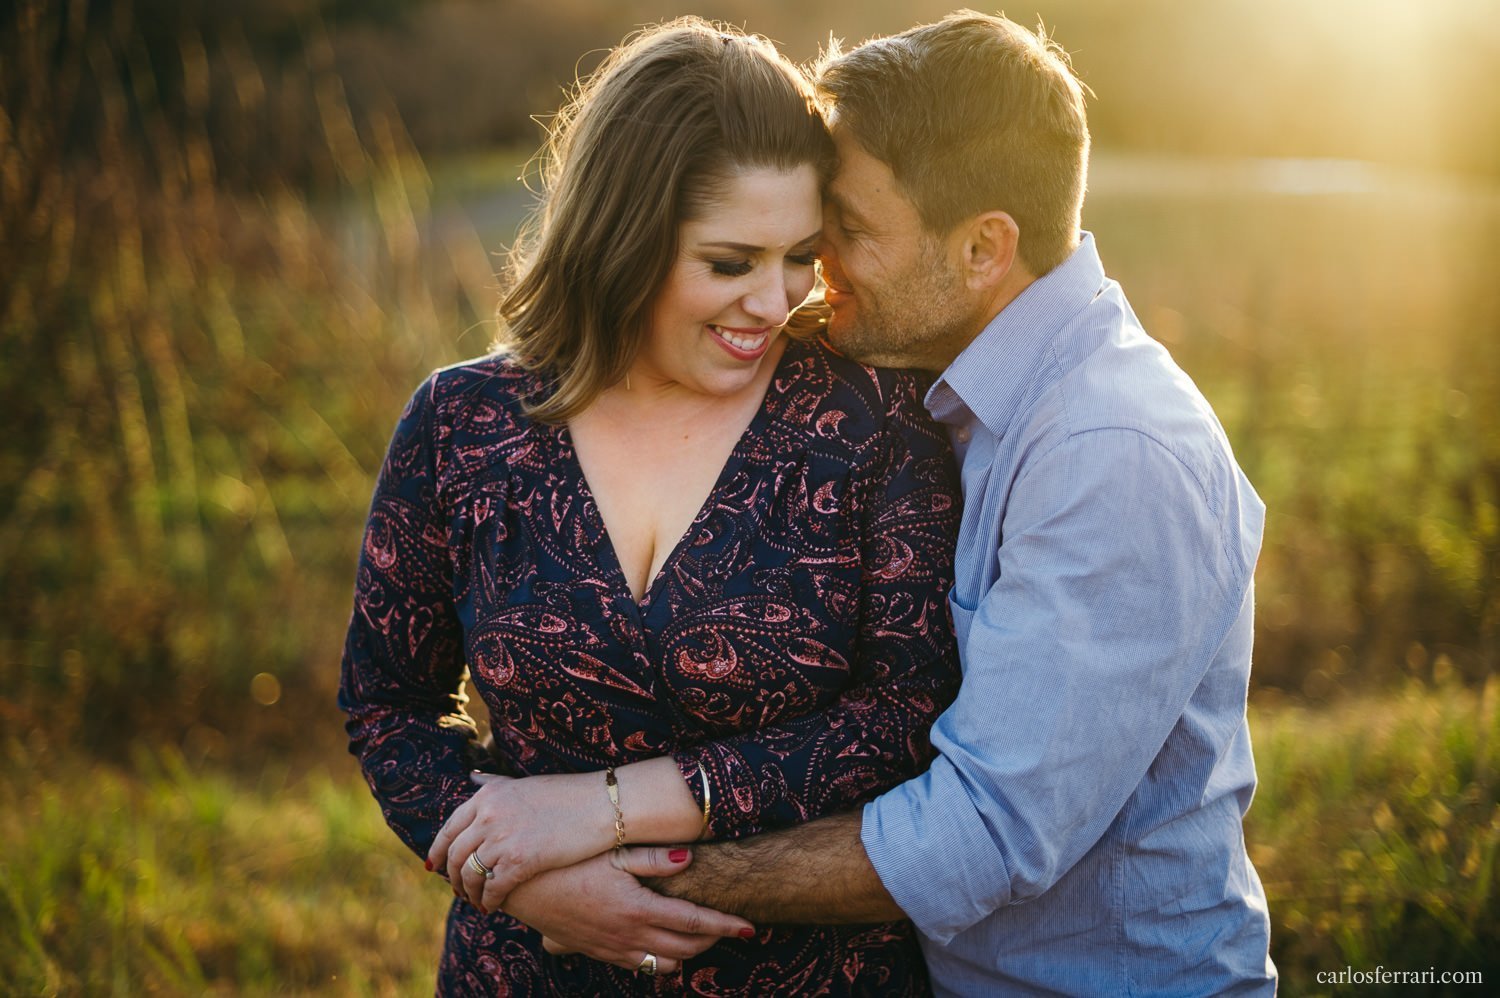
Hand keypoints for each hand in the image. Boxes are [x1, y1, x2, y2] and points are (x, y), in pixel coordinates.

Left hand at [429, 772, 613, 911]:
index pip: (449, 829)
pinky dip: (489, 901)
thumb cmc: (569, 794)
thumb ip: (495, 784)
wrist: (602, 804)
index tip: (435, 868)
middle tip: (458, 891)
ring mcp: (502, 838)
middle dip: (452, 878)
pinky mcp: (520, 861)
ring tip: (476, 902)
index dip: (437, 852)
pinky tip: (494, 907)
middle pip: (454, 855)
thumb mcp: (524, 784)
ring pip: (469, 875)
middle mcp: (488, 815)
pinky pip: (492, 889)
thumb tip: (472, 779)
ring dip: (469, 893)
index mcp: (487, 796)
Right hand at [505, 846, 755, 974]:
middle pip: (686, 947)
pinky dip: (660, 961)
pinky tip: (664, 948)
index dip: (725, 925)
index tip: (750, 926)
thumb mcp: (611, 853)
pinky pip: (639, 967)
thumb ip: (652, 858)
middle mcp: (628, 936)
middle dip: (713, 939)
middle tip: (731, 927)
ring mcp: (613, 948)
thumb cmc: (566, 863)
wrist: (521, 889)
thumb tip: (688, 858)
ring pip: (664, 963)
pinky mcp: (598, 952)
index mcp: (637, 909)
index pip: (693, 922)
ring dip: (687, 952)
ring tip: (701, 935)